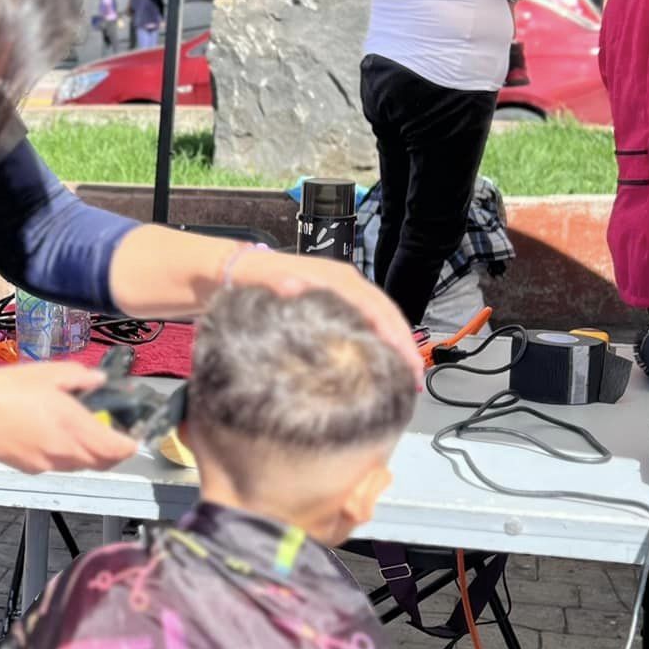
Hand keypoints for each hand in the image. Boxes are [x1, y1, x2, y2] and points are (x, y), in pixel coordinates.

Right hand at [0, 363, 135, 472]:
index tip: (134, 434)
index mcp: (73, 426)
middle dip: (113, 450)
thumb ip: (80, 378)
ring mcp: (48, 464)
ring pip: (82, 465)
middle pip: (104, 463)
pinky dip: (67, 453)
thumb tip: (99, 380)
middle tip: (113, 431)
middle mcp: (65, 452)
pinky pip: (60, 464)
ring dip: (91, 453)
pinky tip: (53, 433)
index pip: (117, 449)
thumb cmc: (3, 390)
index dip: (131, 444)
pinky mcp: (31, 468)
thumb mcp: (47, 373)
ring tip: (82, 428)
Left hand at [223, 247, 426, 392]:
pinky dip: (379, 341)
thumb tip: (291, 286)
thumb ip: (274, 282)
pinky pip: (365, 320)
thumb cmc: (248, 277)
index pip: (374, 306)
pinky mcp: (334, 304)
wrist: (232, 271)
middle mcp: (344, 282)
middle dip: (404, 343)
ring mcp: (341, 292)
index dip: (393, 333)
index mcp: (334, 277)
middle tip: (415, 377)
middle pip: (385, 312)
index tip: (406, 359)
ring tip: (406, 375)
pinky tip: (381, 361)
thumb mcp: (259, 280)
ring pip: (379, 316)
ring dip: (395, 343)